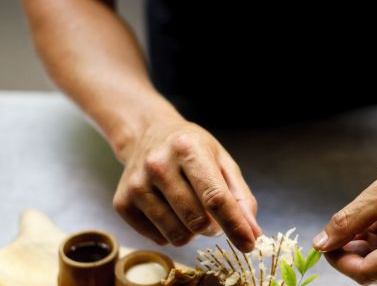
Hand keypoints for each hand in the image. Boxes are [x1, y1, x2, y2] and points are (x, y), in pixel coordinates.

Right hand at [112, 111, 260, 251]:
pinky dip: (171, 231)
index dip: (234, 224)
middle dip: (212, 226)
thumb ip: (240, 196)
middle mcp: (158, 165)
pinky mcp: (122, 203)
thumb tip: (252, 232)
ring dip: (192, 231)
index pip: (214, 196)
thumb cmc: (191, 149)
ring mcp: (137, 184)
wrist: (147, 134)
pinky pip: (158, 239)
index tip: (248, 244)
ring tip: (189, 208)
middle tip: (212, 213)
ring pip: (177, 235)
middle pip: (196, 220)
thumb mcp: (221, 160)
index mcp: (188, 148)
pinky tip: (169, 208)